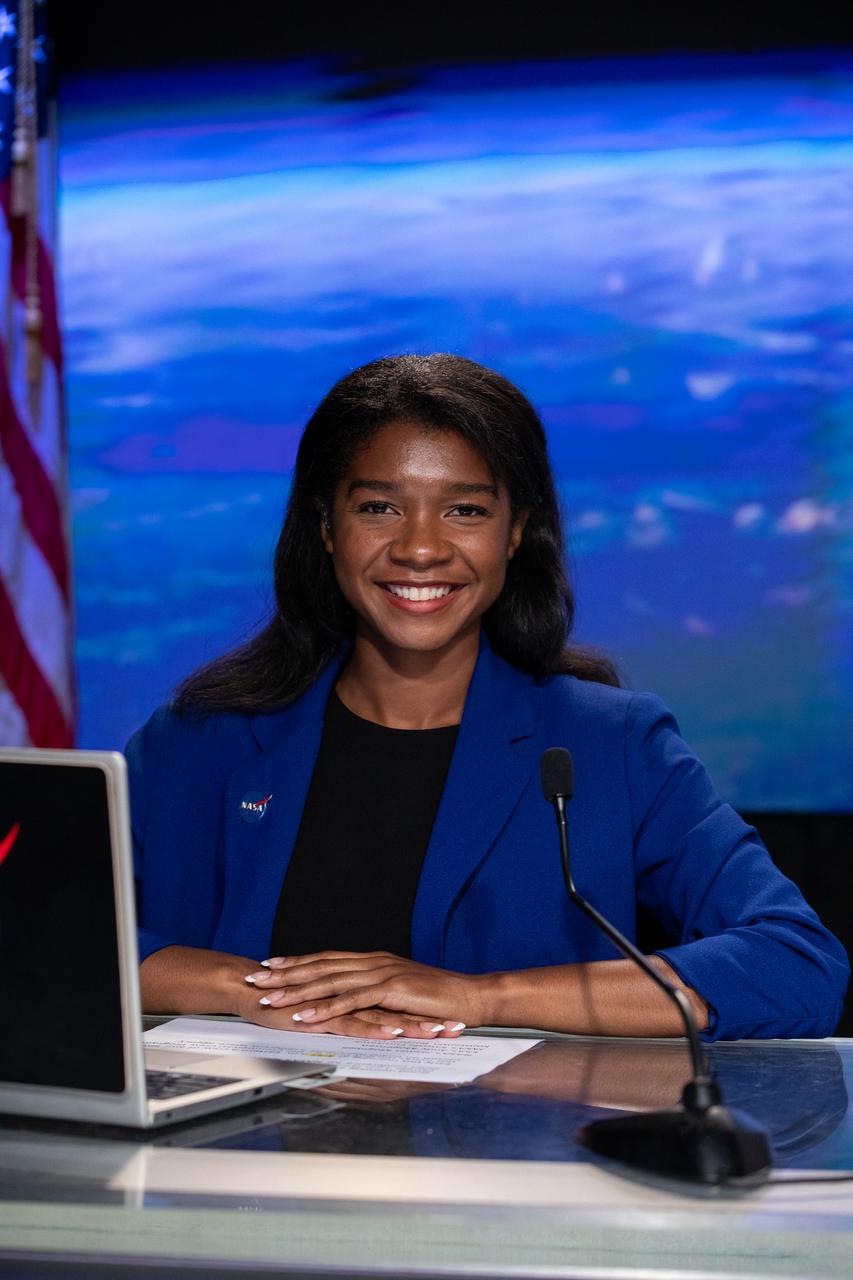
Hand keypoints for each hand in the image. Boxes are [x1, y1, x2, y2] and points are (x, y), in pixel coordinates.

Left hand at [243, 950, 488, 1034]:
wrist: (470, 996)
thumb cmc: (440, 999)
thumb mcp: (402, 992)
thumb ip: (377, 993)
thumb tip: (357, 999)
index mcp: (374, 961)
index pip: (327, 959)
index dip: (298, 962)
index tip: (271, 964)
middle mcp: (373, 962)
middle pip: (320, 966)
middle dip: (286, 973)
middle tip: (256, 977)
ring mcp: (380, 973)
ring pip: (329, 981)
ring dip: (296, 990)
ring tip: (269, 997)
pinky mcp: (390, 990)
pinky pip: (349, 1001)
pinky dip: (324, 1008)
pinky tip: (304, 1017)